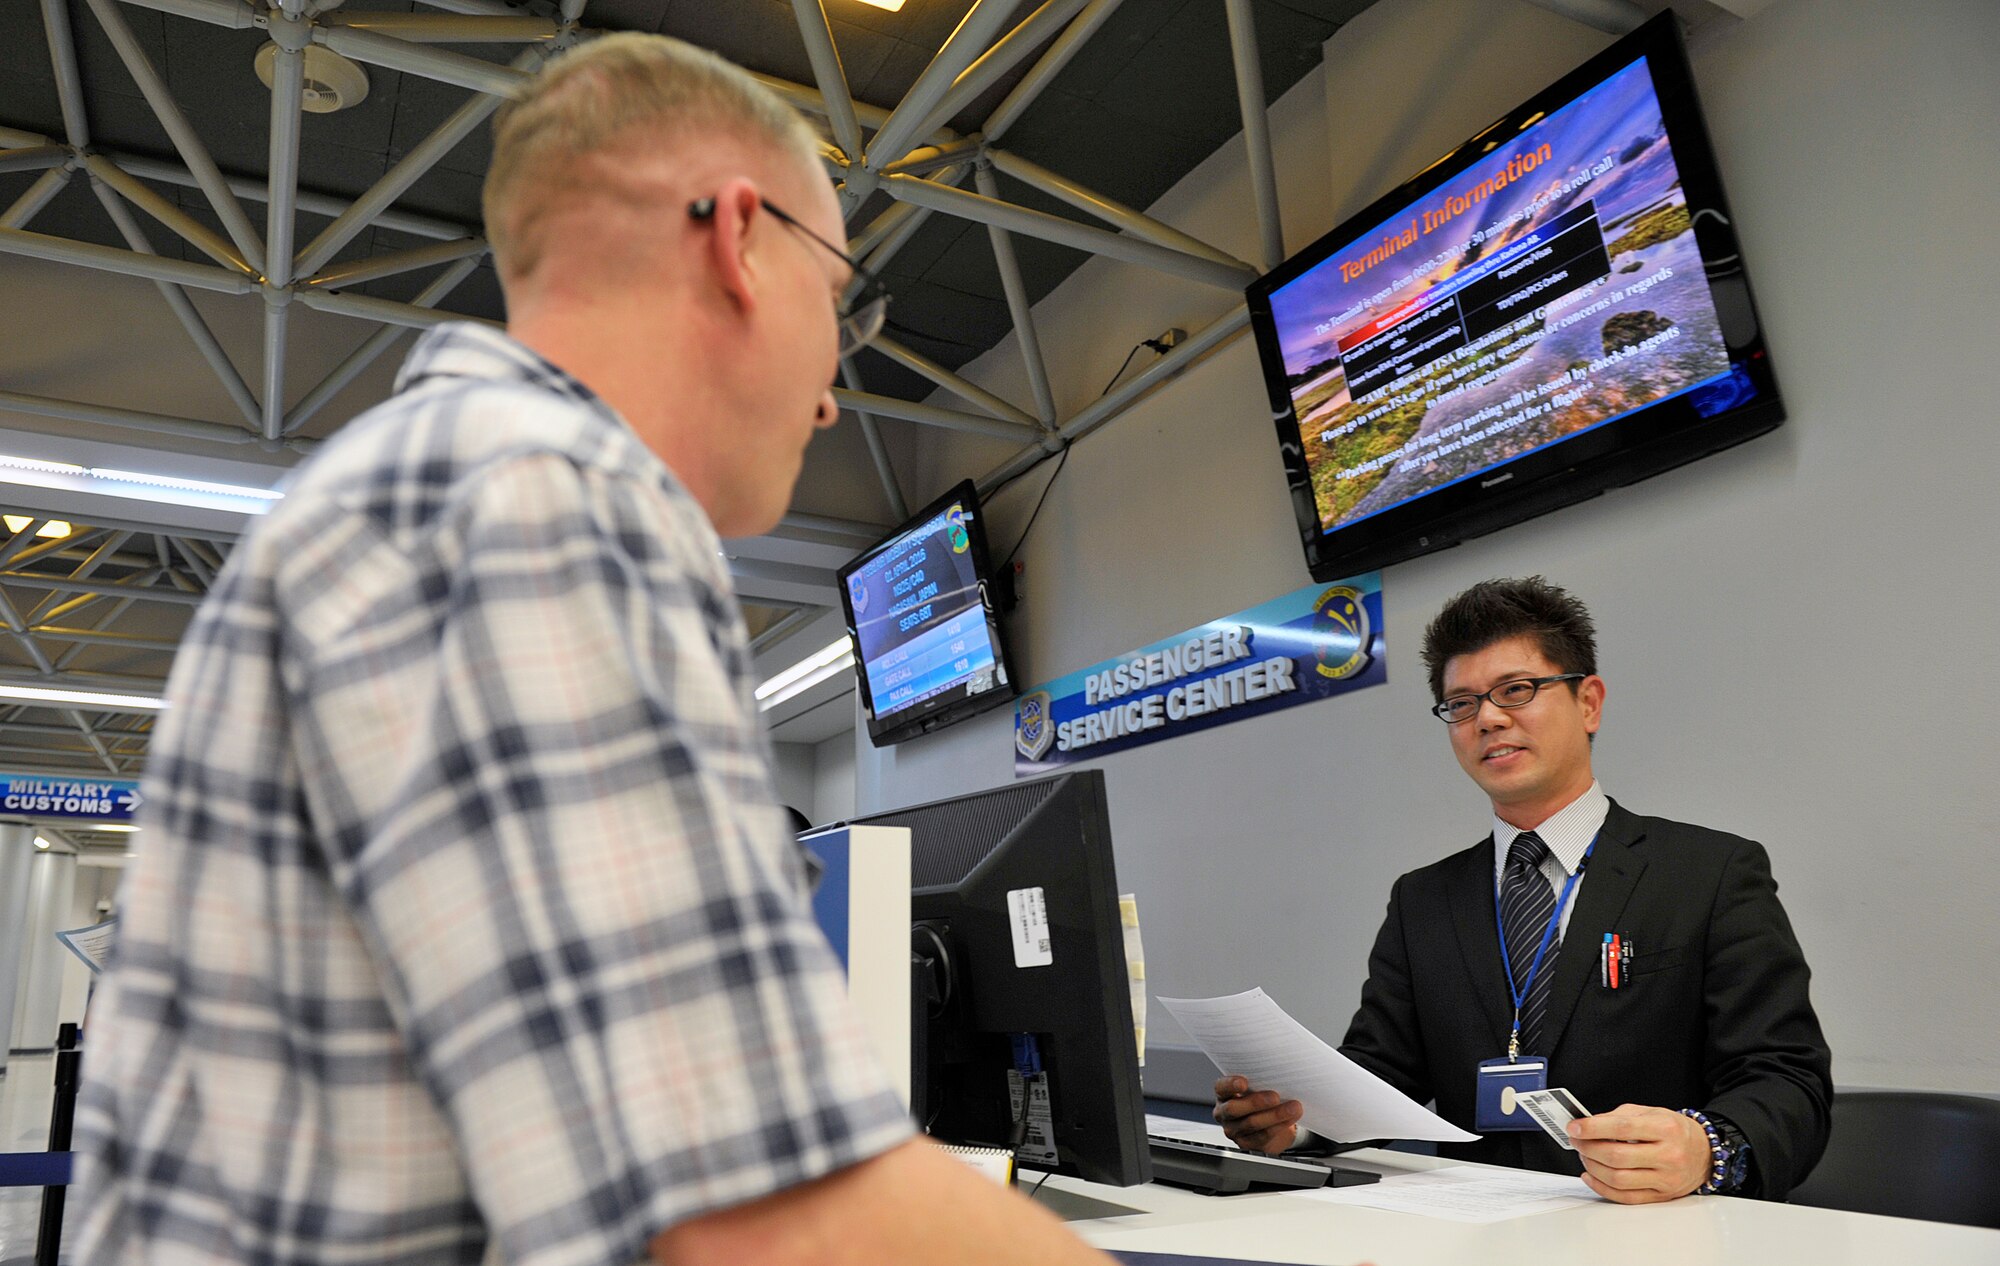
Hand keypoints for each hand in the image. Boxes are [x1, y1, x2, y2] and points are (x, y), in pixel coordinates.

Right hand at [1211, 1074, 1302, 1154]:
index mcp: (1223, 1094)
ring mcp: (1234, 1130)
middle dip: (1256, 1102)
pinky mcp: (1248, 1144)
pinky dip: (1280, 1125)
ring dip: (1275, 1115)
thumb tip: (1279, 1072)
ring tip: (1293, 1107)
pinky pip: (1264, 1135)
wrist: (1269, 1122)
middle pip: (1234, 1109)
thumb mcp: (1257, 1086)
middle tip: (1275, 1096)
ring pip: (1252, 1123)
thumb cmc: (1261, 1097)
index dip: (1230, 1085)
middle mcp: (1224, 1113)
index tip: (1243, 1082)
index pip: (1221, 1088)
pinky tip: (1291, 1118)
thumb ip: (1260, 1080)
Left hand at [1566, 1103, 1711, 1202]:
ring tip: (1585, 1155)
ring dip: (1592, 1167)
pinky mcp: (1662, 1196)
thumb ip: (1619, 1116)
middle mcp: (1669, 1155)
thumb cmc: (1675, 1130)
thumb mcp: (1651, 1112)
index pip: (1622, 1128)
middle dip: (1588, 1148)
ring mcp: (1666, 1179)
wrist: (1705, 1153)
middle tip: (1576, 1140)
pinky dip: (1602, 1188)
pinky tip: (1591, 1176)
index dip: (1592, 1128)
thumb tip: (1588, 1124)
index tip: (1574, 1127)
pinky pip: (1626, 1197)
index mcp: (1665, 1129)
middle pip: (1617, 1156)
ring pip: (1619, 1179)